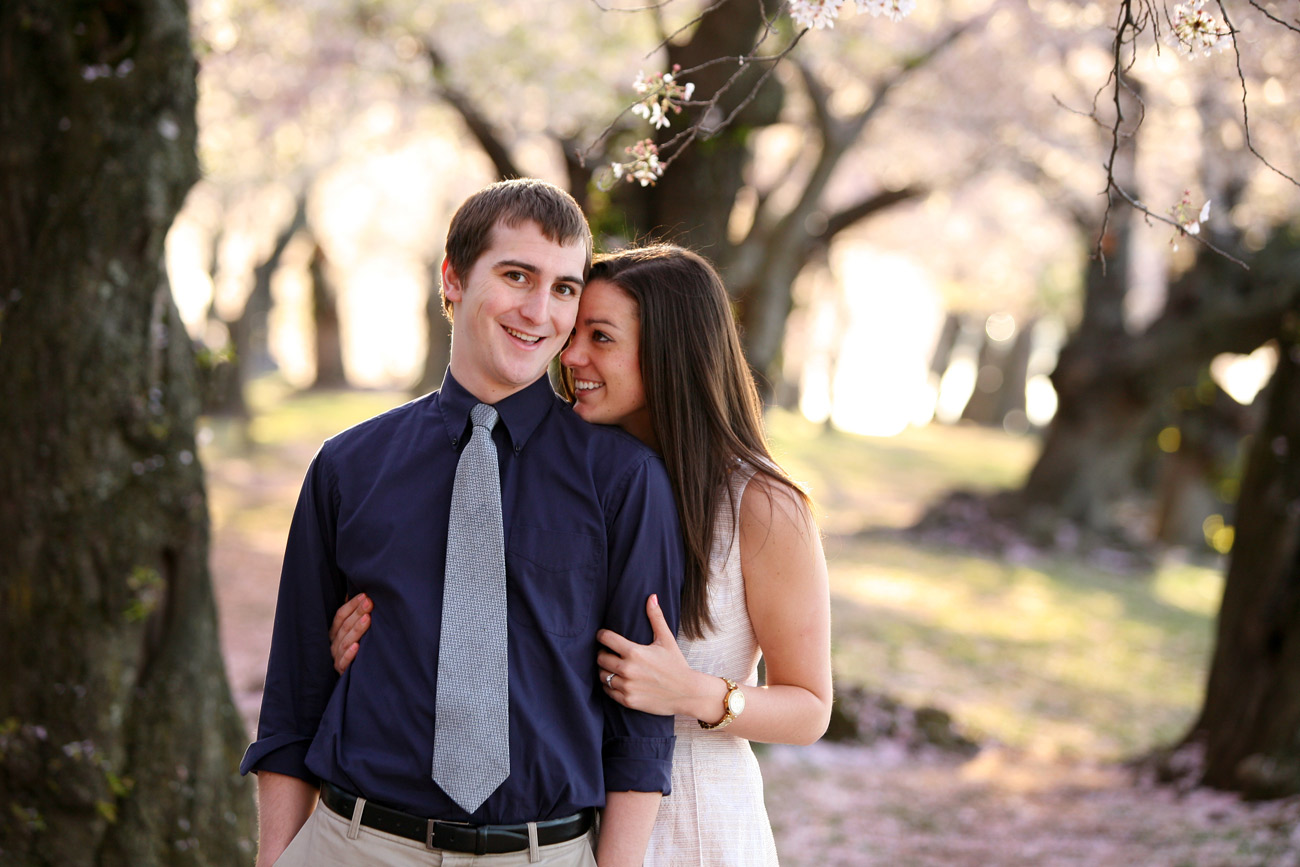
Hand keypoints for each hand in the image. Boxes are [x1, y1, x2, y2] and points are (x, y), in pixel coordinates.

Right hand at [329, 593, 370, 673]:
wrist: (356, 676)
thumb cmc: (355, 647)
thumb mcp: (352, 630)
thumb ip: (354, 615)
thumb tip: (363, 595)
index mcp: (334, 632)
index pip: (340, 615)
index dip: (352, 605)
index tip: (365, 595)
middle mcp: (333, 643)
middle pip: (345, 626)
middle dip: (357, 613)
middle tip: (369, 602)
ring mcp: (336, 657)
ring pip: (346, 641)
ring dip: (357, 629)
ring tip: (367, 619)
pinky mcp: (341, 670)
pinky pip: (344, 662)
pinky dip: (350, 654)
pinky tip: (357, 646)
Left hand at [596, 594, 698, 716]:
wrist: (686, 693)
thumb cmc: (676, 664)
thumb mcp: (667, 640)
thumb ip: (656, 618)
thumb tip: (652, 597)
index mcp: (634, 652)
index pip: (606, 639)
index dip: (602, 635)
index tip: (604, 636)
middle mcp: (627, 669)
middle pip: (600, 658)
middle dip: (602, 653)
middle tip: (609, 653)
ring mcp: (626, 686)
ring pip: (602, 676)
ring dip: (605, 670)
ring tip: (613, 667)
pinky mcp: (627, 700)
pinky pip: (608, 691)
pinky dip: (609, 686)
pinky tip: (617, 680)